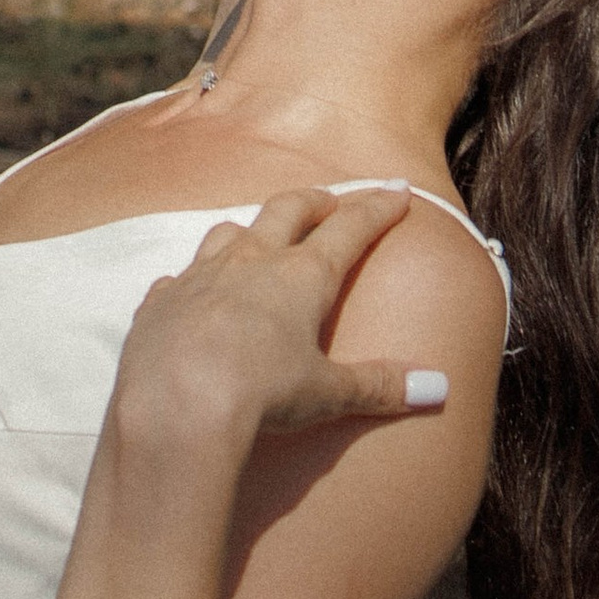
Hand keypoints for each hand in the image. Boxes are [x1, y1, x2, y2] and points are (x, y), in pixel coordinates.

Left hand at [107, 187, 444, 461]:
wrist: (173, 407)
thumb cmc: (260, 395)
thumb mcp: (328, 394)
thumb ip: (380, 386)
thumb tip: (439, 388)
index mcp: (301, 277)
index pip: (349, 228)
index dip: (377, 208)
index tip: (398, 190)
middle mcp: (250, 262)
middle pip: (287, 211)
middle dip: (314, 202)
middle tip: (329, 201)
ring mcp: (199, 277)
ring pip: (228, 232)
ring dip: (251, 230)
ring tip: (260, 239)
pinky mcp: (158, 303)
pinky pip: (178, 278)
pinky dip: (193, 280)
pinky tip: (192, 292)